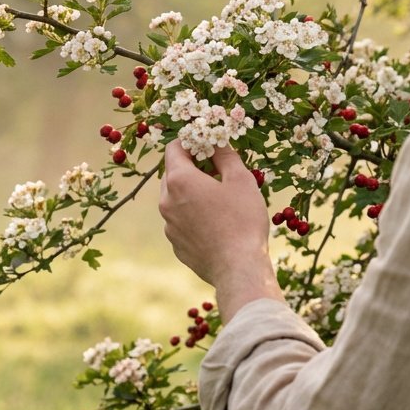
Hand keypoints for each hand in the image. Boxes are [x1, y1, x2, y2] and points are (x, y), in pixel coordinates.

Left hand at [159, 141, 281, 317]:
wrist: (239, 268)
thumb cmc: (242, 220)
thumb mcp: (240, 179)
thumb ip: (225, 155)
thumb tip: (217, 142)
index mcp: (179, 181)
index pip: (174, 148)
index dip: (190, 141)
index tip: (208, 144)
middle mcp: (166, 202)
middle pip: (172, 173)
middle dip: (191, 167)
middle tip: (216, 169)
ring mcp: (169, 226)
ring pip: (175, 199)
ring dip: (192, 192)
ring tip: (219, 198)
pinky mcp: (176, 245)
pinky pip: (180, 221)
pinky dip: (193, 214)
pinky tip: (215, 222)